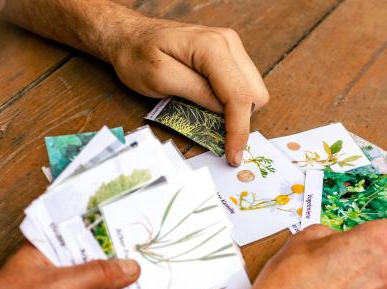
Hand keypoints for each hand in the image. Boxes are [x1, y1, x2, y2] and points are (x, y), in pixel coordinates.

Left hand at [0, 243, 139, 288]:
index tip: (134, 231)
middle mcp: (51, 271)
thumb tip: (132, 268)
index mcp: (44, 251)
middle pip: (89, 265)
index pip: (78, 235)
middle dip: (116, 266)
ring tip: (146, 288)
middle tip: (149, 260)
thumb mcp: (59, 286)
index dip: (105, 234)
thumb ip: (97, 275)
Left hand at [107, 15, 269, 165]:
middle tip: (217, 134)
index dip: (239, 129)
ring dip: (237, 111)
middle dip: (240, 120)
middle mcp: (229, 43)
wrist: (131, 35)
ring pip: (254, 91)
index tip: (233, 156)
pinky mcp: (230, 54)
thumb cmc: (138, 55)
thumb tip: (223, 112)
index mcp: (212, 47)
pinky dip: (233, 101)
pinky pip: (244, 85)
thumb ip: (196, 94)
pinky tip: (212, 104)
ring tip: (208, 115)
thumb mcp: (160, 79)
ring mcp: (232, 47)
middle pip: (255, 94)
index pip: (239, 95)